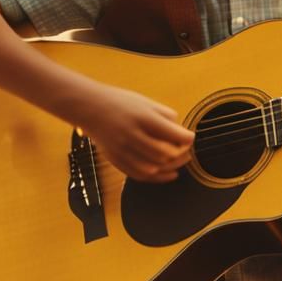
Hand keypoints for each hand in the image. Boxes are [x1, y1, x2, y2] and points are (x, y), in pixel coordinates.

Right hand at [79, 84, 194, 182]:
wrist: (91, 108)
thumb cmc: (120, 103)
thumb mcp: (146, 102)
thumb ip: (165, 116)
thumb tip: (180, 133)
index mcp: (143, 118)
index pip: (172, 134)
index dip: (187, 138)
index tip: (190, 137)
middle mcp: (132, 135)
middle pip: (164, 154)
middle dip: (181, 154)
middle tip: (187, 151)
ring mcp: (123, 150)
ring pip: (154, 167)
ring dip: (172, 167)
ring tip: (180, 161)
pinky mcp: (116, 160)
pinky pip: (140, 175)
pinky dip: (158, 178)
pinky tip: (169, 174)